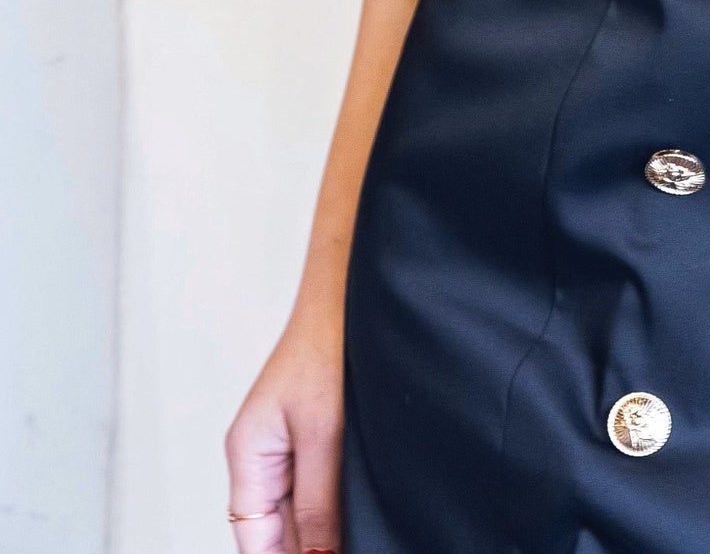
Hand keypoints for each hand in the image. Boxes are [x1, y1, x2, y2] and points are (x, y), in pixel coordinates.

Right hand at [225, 297, 342, 553]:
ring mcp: (283, 442)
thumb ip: (318, 501)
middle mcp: (258, 453)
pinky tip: (358, 512)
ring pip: (295, 509)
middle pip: (273, 530)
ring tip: (356, 534)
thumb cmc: (330, 344)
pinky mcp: (309, 430)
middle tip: (344, 547)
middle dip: (306, 548)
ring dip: (320, 529)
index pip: (253, 540)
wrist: (352, 286)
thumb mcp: (324, 433)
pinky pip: (312, 484)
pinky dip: (330, 504)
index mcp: (247, 453)